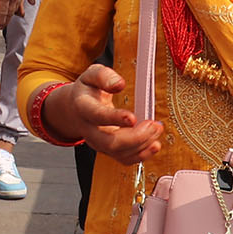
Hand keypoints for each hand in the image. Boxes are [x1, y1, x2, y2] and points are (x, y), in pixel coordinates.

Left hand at [0, 0, 24, 23]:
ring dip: (13, 15)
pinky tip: (24, 9)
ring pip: (16, 7)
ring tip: (9, 20)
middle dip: (6, 21)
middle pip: (10, 12)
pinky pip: (23, 0)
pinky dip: (23, 6)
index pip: (2, 12)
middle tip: (2, 25)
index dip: (0, 21)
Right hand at [44, 64, 163, 164]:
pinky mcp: (108, 150)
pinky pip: (124, 159)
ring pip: (119, 153)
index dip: (114, 118)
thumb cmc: (87, 90)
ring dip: (142, 145)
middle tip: (153, 125)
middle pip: (110, 142)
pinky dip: (141, 155)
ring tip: (157, 130)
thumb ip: (104, 76)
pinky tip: (154, 145)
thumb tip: (119, 84)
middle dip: (135, 137)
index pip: (97, 116)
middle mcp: (90, 130)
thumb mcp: (91, 75)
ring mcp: (99, 143)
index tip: (132, 118)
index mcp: (83, 107)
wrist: (75, 109)